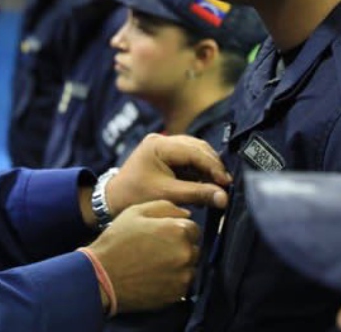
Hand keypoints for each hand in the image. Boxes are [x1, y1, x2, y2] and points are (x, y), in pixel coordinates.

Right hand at [88, 199, 199, 312]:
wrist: (103, 276)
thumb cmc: (117, 240)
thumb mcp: (135, 212)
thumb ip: (165, 207)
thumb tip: (185, 213)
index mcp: (178, 230)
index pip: (194, 229)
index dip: (178, 230)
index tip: (163, 235)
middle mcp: (186, 254)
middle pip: (194, 248)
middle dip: (180, 247)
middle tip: (158, 249)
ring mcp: (183, 276)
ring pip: (189, 267)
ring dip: (179, 264)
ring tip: (155, 264)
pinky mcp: (178, 294)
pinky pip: (182, 284)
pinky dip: (173, 280)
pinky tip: (154, 276)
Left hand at [109, 134, 230, 212]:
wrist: (114, 200)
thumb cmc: (135, 196)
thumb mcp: (167, 195)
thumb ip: (197, 194)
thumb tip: (224, 198)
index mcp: (158, 145)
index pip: (194, 151)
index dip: (213, 166)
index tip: (226, 182)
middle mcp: (162, 140)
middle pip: (197, 148)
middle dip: (212, 166)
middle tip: (225, 185)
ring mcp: (164, 147)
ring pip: (196, 153)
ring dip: (207, 169)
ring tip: (217, 187)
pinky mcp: (167, 156)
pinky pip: (189, 160)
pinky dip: (199, 172)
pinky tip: (205, 186)